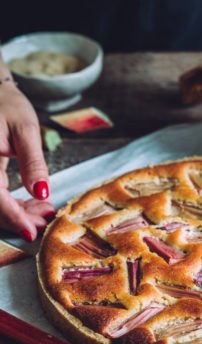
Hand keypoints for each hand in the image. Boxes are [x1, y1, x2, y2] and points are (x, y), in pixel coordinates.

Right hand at [0, 83, 54, 240]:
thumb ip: (33, 163)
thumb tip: (42, 193)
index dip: (13, 218)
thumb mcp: (26, 130)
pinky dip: (12, 203)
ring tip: (44, 212)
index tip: (32, 232)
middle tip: (46, 219)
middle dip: (18, 218)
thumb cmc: (7, 105)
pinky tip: (32, 203)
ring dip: (16, 213)